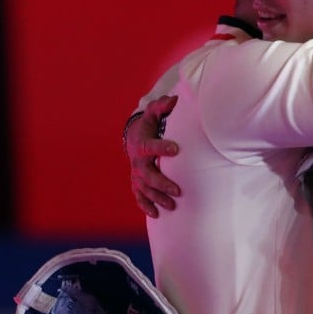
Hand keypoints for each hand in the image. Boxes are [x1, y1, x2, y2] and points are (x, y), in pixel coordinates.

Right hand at [126, 95, 181, 217]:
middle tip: (178, 190)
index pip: (151, 147)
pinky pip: (139, 196)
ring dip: (157, 198)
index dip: (162, 148)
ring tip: (172, 206)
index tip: (176, 149)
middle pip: (148, 174)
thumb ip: (162, 106)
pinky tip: (156, 214)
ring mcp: (136, 173)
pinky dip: (145, 205)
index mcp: (143, 144)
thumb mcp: (154, 113)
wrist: (134, 137)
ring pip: (145, 189)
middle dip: (162, 183)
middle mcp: (138, 161)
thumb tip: (174, 99)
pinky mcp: (137, 182)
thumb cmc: (149, 125)